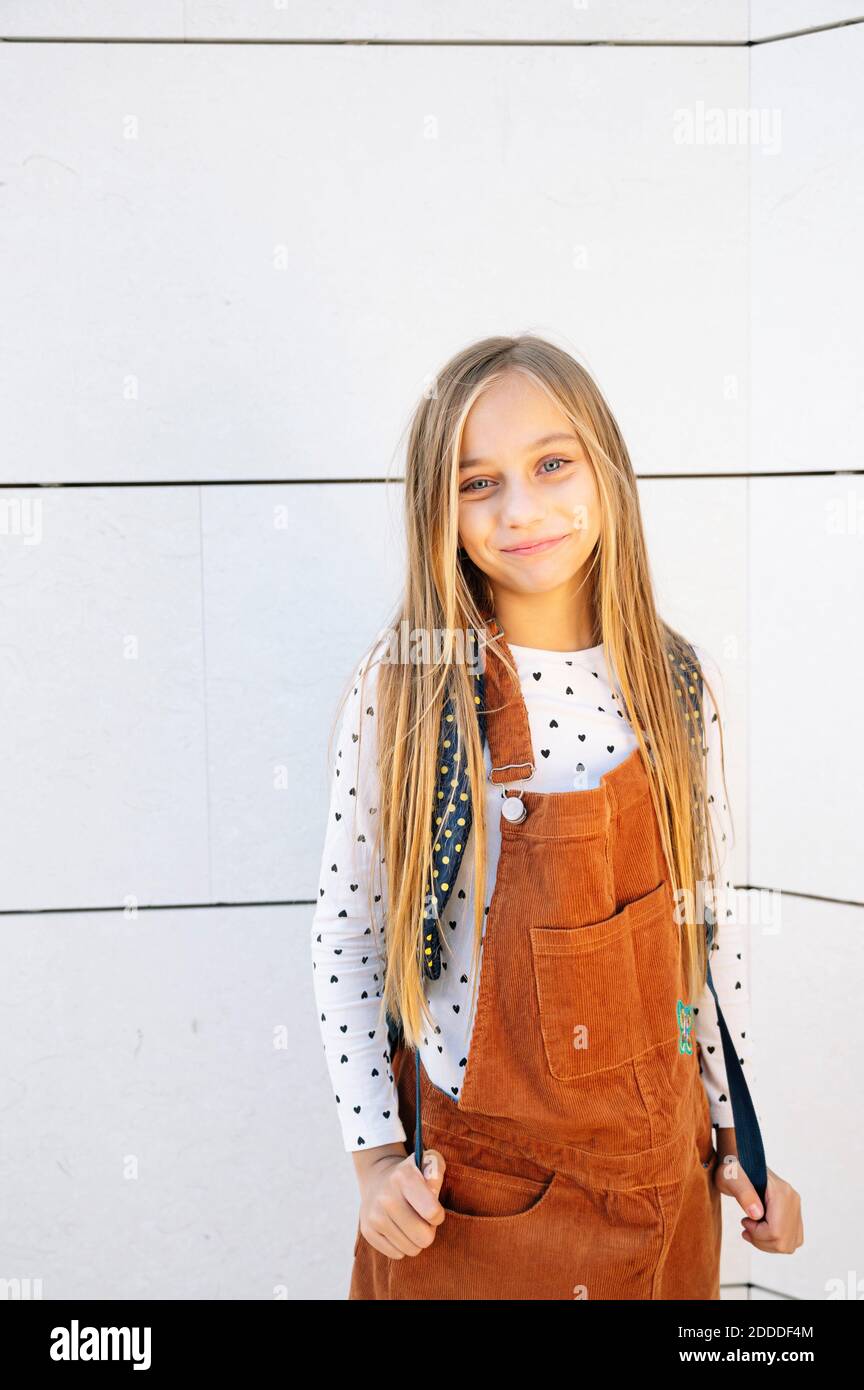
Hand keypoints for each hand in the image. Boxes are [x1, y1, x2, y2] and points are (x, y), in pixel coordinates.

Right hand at [356, 1147, 446, 1258]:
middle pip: (423, 1237)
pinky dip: (402, 1245)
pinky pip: (396, 1254)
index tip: (434, 1210)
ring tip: (411, 1223)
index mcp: (403, 1177)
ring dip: (415, 1239)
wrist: (378, 1178)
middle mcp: (385, 1197)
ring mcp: (374, 1216)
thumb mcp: (428, 1162)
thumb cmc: (412, 1174)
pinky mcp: (367, 1231)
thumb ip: (437, 1169)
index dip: (438, 1215)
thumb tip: (433, 1188)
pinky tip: (399, 1229)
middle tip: (423, 1220)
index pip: (432, 1212)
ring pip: (411, 1249)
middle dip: (429, 1231)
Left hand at [712, 1130, 803, 1253]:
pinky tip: (760, 1231)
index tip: (744, 1221)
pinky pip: (791, 1238)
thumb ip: (744, 1194)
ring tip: (751, 1230)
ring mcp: (795, 1207)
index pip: (776, 1231)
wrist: (739, 1161)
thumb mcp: (731, 1179)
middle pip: (784, 1241)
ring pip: (789, 1243)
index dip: (758, 1234)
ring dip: (768, 1243)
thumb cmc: (732, 1170)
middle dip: (761, 1241)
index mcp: (781, 1192)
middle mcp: (792, 1200)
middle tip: (746, 1228)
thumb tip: (757, 1215)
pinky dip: (775, 1241)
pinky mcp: (793, 1212)